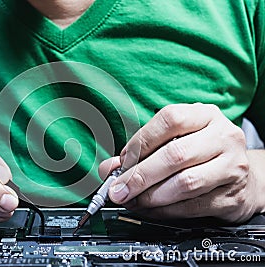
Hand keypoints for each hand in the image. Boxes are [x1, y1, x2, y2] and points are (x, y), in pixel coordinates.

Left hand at [103, 103, 260, 222]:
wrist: (244, 179)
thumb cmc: (202, 155)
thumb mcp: (175, 141)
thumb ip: (140, 152)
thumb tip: (108, 169)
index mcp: (204, 115)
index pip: (169, 120)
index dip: (141, 142)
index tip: (122, 161)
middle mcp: (223, 136)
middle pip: (175, 155)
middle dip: (140, 176)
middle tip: (119, 189)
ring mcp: (232, 166)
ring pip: (184, 183)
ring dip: (150, 196)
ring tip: (133, 200)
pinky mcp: (233, 195)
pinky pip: (192, 206)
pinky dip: (164, 210)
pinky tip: (150, 209)